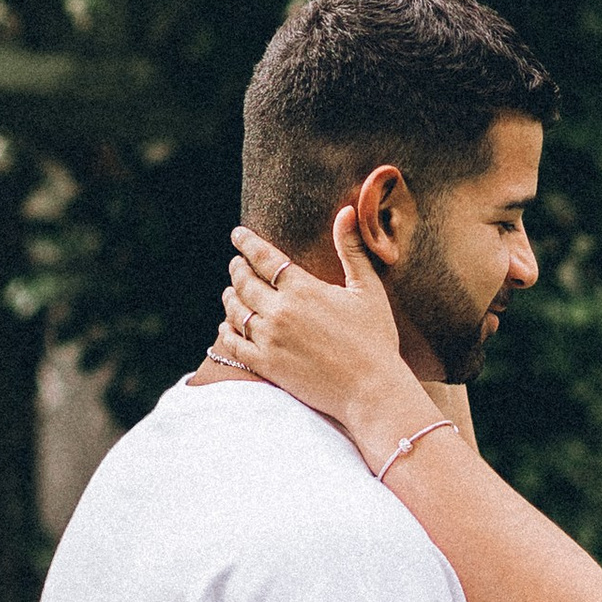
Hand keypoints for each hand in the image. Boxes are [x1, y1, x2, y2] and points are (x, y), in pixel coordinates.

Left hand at [214, 212, 425, 449]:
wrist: (371, 390)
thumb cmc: (375, 339)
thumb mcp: (367, 290)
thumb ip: (351, 250)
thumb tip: (345, 211)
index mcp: (303, 289)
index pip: (264, 258)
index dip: (247, 243)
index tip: (237, 234)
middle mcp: (280, 311)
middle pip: (244, 283)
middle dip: (237, 269)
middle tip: (235, 263)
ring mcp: (270, 339)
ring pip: (235, 311)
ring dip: (230, 297)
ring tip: (229, 291)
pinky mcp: (266, 365)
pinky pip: (233, 344)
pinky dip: (226, 332)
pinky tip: (226, 327)